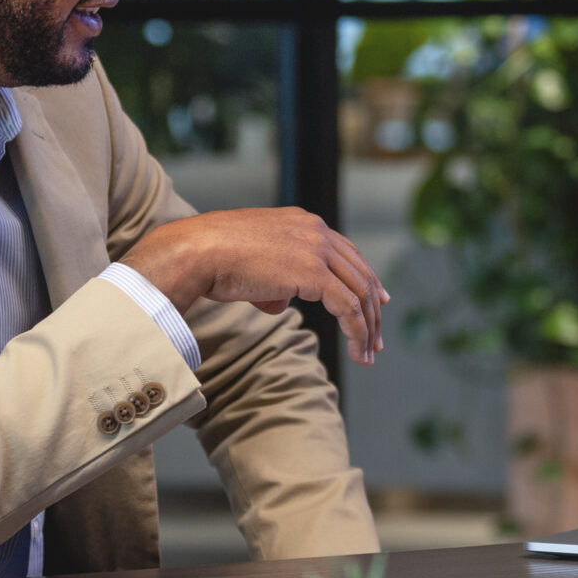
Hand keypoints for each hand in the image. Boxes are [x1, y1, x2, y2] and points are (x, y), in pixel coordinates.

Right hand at [121, 207, 390, 366]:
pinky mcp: (314, 274)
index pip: (348, 252)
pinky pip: (348, 308)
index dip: (367, 278)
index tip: (378, 300)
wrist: (199, 251)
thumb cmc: (213, 259)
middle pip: (360, 273)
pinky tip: (357, 352)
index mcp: (304, 223)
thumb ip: (275, 279)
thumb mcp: (253, 263)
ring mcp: (317, 251)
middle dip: (372, 308)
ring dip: (368, 327)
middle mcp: (316, 231)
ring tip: (368, 354)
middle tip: (376, 337)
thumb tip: (282, 302)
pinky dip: (358, 333)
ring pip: (360, 293)